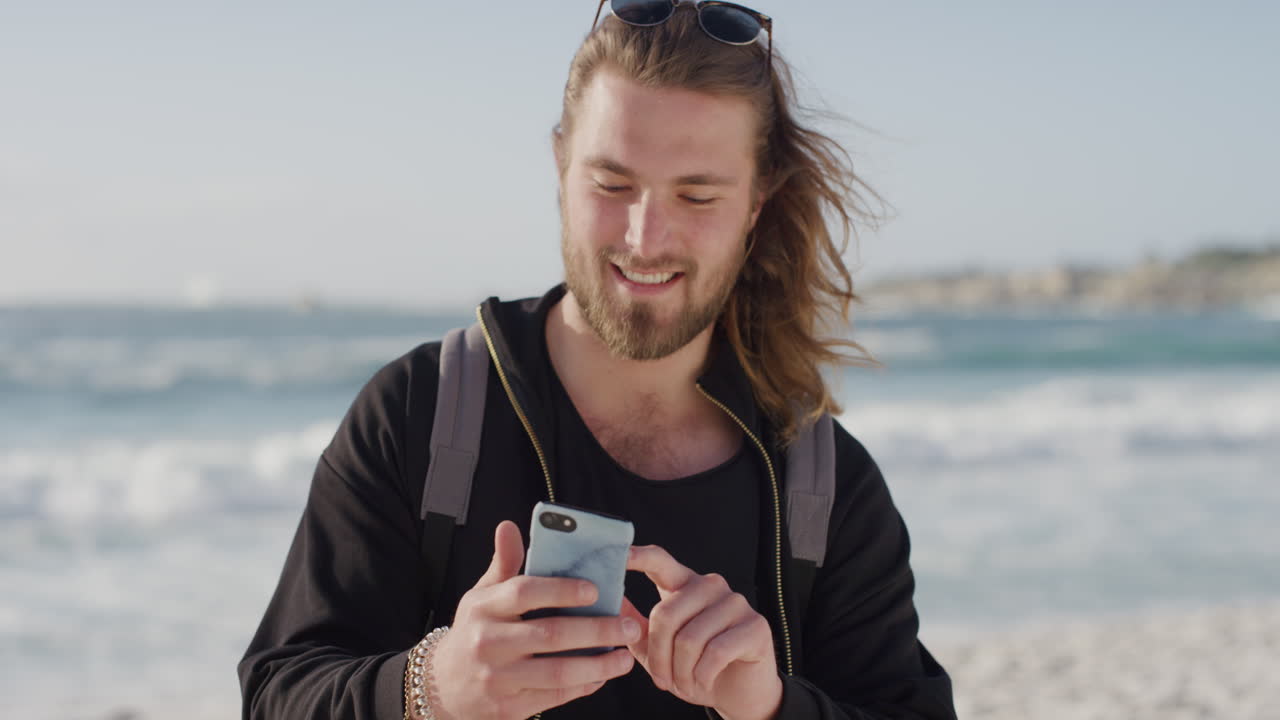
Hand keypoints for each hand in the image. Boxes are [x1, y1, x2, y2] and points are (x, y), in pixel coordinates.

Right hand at [426, 520, 640, 719]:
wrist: (442, 686)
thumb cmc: (473, 633)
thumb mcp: (480, 596)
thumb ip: (503, 564)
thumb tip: (509, 526)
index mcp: (484, 608)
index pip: (525, 592)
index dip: (562, 589)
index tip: (595, 589)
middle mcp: (489, 642)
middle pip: (551, 634)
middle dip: (597, 630)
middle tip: (629, 625)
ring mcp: (498, 678)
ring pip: (558, 672)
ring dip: (598, 664)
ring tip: (625, 656)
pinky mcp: (508, 706)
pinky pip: (554, 696)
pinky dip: (583, 685)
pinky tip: (603, 674)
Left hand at [623, 545, 782, 719]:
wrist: (738, 694)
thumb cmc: (696, 668)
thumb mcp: (660, 651)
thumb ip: (637, 628)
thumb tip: (614, 602)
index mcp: (684, 586)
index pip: (660, 562)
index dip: (639, 556)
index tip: (621, 553)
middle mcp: (710, 586)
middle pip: (666, 614)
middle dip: (659, 657)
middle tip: (662, 681)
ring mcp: (735, 603)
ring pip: (690, 638)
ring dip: (681, 673)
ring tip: (685, 684)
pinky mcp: (755, 625)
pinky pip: (715, 652)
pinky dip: (702, 676)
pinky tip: (704, 682)